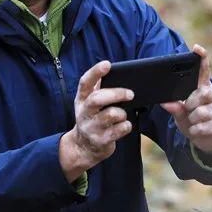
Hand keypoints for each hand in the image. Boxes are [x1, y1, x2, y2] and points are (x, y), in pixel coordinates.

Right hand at [59, 60, 132, 181]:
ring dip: (122, 113)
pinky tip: (123, 126)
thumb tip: (109, 68)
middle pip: (97, 99)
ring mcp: (91, 127)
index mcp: (81, 100)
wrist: (84, 147)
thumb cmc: (92, 118)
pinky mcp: (101, 140)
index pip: (85, 83)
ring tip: (123, 114)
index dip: (95, 72)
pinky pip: (120, 129)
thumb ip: (97, 88)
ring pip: (111, 114)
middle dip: (116, 94)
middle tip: (130, 94)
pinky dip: (126, 126)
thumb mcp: (88, 103)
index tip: (107, 64)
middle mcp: (84, 113)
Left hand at [160, 45, 211, 153]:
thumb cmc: (194, 120)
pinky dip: (195, 130)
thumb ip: (175, 107)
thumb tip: (165, 103)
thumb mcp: (181, 114)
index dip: (201, 58)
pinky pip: (202, 126)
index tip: (197, 48)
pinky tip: (197, 130)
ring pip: (200, 112)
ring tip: (193, 121)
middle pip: (202, 93)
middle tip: (188, 109)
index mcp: (203, 88)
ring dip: (192, 119)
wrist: (209, 139)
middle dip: (191, 103)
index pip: (204, 71)